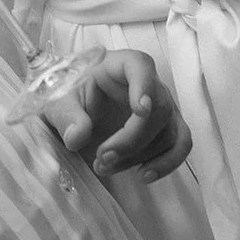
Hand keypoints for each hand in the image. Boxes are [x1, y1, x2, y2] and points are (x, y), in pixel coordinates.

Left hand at [44, 49, 190, 183]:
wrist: (76, 110)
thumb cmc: (71, 96)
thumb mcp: (59, 101)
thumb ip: (67, 116)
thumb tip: (76, 137)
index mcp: (119, 65)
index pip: (140, 66)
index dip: (144, 87)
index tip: (140, 110)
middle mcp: (148, 81)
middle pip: (157, 109)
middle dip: (131, 140)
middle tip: (102, 158)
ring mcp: (162, 105)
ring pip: (167, 132)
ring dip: (139, 156)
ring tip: (106, 167)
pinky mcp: (167, 127)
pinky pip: (180, 144)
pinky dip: (167, 162)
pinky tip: (143, 174)